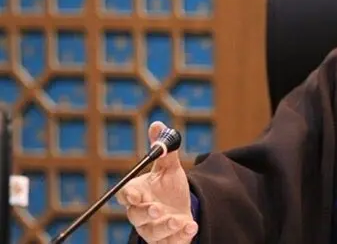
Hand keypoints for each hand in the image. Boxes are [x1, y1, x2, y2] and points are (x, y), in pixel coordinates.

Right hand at [117, 121, 198, 242]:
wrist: (185, 206)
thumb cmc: (170, 187)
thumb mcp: (170, 167)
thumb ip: (164, 149)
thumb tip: (158, 124)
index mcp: (138, 193)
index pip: (125, 195)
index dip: (127, 195)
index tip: (134, 194)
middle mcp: (141, 213)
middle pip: (136, 216)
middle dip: (146, 213)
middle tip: (157, 208)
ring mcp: (153, 230)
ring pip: (152, 232)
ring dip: (165, 226)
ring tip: (179, 219)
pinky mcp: (167, 241)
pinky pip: (170, 243)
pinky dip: (181, 236)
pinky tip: (192, 226)